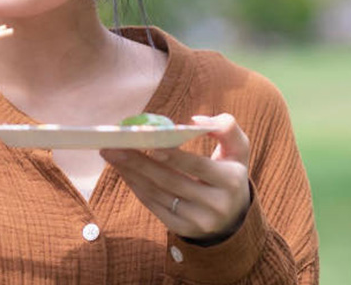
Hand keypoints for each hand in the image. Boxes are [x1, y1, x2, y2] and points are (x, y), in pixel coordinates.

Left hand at [101, 113, 250, 239]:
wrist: (233, 217)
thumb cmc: (229, 173)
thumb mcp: (238, 150)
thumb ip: (226, 128)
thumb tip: (194, 120)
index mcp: (232, 182)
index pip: (198, 166)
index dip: (174, 155)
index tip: (150, 142)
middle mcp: (216, 206)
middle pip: (171, 181)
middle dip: (140, 162)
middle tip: (114, 146)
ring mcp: (198, 221)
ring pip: (158, 194)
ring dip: (132, 173)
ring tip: (111, 155)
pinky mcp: (182, 229)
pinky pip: (154, 206)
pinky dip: (136, 187)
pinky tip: (123, 171)